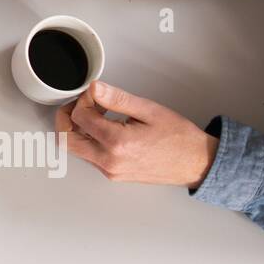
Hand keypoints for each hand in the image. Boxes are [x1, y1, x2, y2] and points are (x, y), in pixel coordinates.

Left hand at [57, 81, 217, 187]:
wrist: (196, 163)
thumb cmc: (179, 138)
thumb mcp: (149, 110)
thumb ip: (117, 98)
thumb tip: (94, 89)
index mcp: (117, 143)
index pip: (79, 118)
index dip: (82, 100)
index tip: (95, 94)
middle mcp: (109, 161)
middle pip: (66, 139)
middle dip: (67, 118)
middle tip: (80, 104)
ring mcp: (110, 171)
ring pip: (76, 149)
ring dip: (78, 128)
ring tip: (98, 114)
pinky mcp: (113, 174)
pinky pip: (90, 156)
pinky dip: (90, 139)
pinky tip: (106, 127)